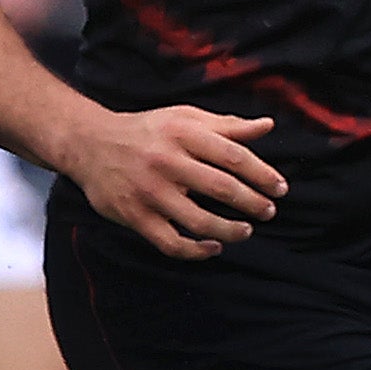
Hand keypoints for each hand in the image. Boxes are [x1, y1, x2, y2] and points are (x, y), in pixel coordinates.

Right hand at [65, 103, 284, 257]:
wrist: (90, 144)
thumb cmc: (146, 130)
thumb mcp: (184, 118)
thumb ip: (226, 125)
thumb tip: (267, 126)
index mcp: (182, 133)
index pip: (233, 156)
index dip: (262, 174)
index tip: (280, 188)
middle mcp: (167, 161)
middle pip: (221, 188)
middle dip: (253, 203)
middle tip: (269, 211)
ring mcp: (150, 192)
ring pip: (199, 221)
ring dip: (230, 231)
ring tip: (246, 231)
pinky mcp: (135, 216)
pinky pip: (171, 243)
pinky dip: (196, 251)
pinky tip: (213, 248)